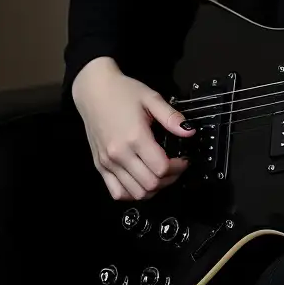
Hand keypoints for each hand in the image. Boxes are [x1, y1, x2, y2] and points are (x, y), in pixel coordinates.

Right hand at [71, 56, 193, 200]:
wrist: (93, 91)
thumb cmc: (123, 92)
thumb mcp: (151, 98)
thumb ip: (171, 117)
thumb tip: (190, 131)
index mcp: (135, 137)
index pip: (161, 168)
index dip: (178, 167)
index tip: (184, 158)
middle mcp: (119, 154)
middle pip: (150, 184)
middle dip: (170, 179)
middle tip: (176, 167)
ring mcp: (107, 163)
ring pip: (136, 193)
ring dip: (154, 189)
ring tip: (161, 174)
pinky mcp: (99, 166)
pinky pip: (117, 192)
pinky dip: (133, 193)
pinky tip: (142, 181)